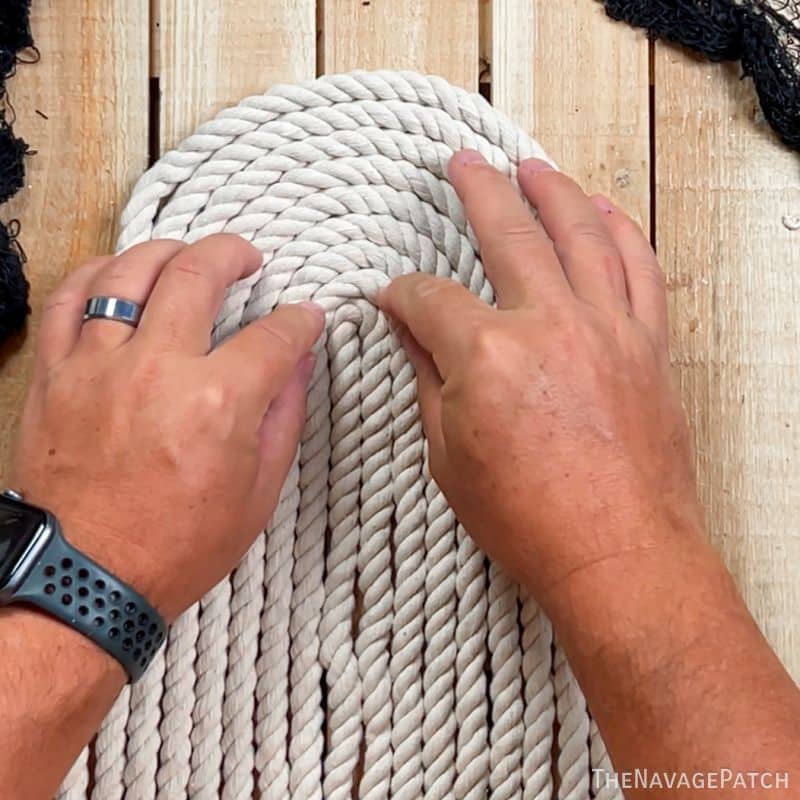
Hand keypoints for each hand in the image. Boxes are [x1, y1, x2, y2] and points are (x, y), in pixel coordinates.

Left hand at [10, 234, 322, 620]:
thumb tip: (300, 361)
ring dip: (168, 252)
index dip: (300, 321)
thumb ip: (284, 414)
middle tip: (248, 258)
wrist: (87, 580)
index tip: (307, 319)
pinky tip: (119, 273)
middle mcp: (157, 368)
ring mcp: (98, 365)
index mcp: (218, 402)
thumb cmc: (178, 545)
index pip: (274, 336)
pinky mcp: (56, 374)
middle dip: (234, 254)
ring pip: (130, 271)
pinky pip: (67, 299)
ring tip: (187, 257)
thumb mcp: (259, 491)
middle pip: (199, 274)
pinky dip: (96, 273)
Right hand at [379, 151, 703, 611]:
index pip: (429, 298)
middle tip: (462, 162)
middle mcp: (550, 324)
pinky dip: (621, 230)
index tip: (392, 298)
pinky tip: (602, 209)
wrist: (619, 556)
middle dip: (478, 189)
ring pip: (580, 232)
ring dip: (552, 189)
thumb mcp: (449, 456)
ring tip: (532, 163)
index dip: (401, 294)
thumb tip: (410, 332)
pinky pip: (639, 268)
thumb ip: (429, 379)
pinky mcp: (645, 345)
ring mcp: (606, 329)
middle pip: (508, 231)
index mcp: (487, 356)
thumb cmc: (531, 522)